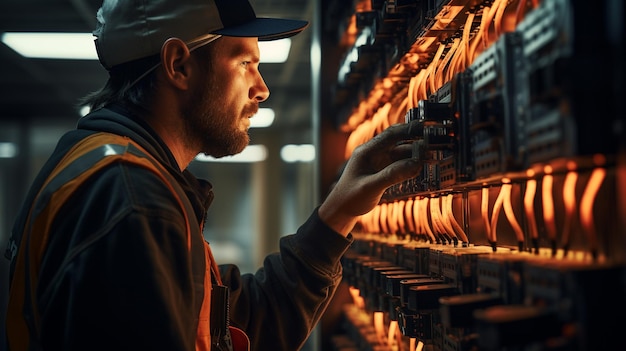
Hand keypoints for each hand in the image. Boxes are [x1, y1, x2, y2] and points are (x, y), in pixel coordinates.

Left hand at [319, 121, 422, 235]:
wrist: (342, 210)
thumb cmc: (350, 197)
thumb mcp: (371, 186)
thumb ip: (392, 175)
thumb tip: (416, 164)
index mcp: (366, 151)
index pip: (390, 135)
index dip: (408, 129)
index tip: (425, 127)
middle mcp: (373, 153)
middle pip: (398, 141)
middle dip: (416, 139)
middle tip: (435, 138)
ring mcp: (379, 162)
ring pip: (401, 153)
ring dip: (416, 153)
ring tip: (433, 154)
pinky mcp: (383, 171)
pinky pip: (401, 163)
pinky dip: (412, 163)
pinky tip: (423, 164)